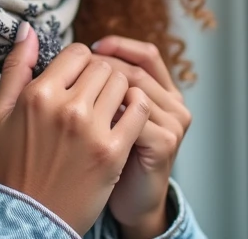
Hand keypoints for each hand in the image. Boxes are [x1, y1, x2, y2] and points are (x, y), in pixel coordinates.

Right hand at [0, 23, 151, 235]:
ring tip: (106, 107)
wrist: (28, 216)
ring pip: (122, 84)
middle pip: (102, 67)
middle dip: (99, 75)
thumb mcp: (0, 113)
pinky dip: (136, 109)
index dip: (78, 63)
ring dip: (118, 91)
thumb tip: (28, 30)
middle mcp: (67, 108)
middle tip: (91, 94)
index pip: (77, 53)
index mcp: (39, 95)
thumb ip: (16, 68)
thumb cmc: (11, 165)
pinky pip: (138, 111)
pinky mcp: (113, 152)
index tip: (75, 79)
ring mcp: (92, 131)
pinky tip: (124, 118)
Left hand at [90, 36, 191, 237]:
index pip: (147, 54)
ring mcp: (173, 123)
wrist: (129, 201)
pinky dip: (109, 116)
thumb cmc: (114, 156)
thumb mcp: (113, 114)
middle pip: (136, 69)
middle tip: (73, 73)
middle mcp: (175, 103)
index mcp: (165, 91)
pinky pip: (134, 116)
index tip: (90, 47)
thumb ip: (108, 84)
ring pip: (134, 89)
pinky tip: (90, 122)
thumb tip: (81, 50)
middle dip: (101, 68)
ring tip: (76, 98)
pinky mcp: (165, 142)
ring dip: (101, 93)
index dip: (119, 46)